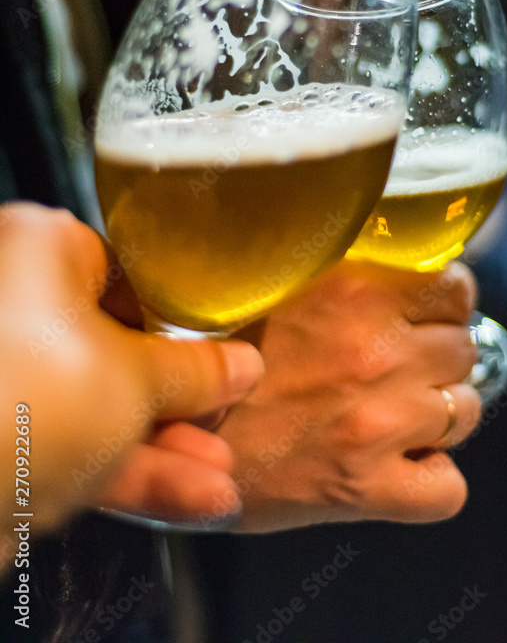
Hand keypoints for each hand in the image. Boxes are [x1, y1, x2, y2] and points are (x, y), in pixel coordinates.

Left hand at [0, 202, 262, 565]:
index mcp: (41, 250)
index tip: (217, 356)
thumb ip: (197, 371)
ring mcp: (4, 374)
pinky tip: (189, 499)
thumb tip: (239, 364)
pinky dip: (124, 472)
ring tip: (219, 478)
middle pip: (115, 350)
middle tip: (220, 420)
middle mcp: (14, 300)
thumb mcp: (139, 379)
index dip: (182, 324)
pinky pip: (70, 445)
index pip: (129, 279)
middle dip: (178, 400)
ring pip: (95, 406)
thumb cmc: (28, 396)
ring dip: (161, 446)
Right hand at [217, 258, 480, 532]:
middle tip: (396, 364)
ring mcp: (378, 424)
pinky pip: (446, 490)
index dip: (443, 302)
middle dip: (437, 355)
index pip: (454, 287)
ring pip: (464, 412)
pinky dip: (430, 480)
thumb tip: (384, 256)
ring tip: (392, 413)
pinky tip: (398, 466)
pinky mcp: (367, 488)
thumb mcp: (270, 278)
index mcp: (355, 290)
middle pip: (462, 348)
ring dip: (437, 413)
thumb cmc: (204, 351)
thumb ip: (334, 264)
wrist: (162, 431)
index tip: (422, 313)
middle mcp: (376, 352)